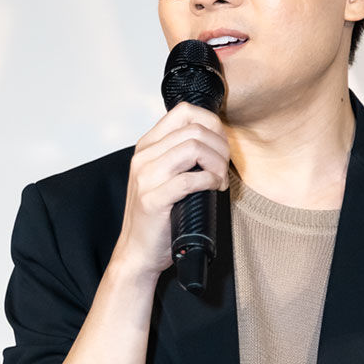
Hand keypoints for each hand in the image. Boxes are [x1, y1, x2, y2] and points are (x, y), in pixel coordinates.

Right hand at [112, 102, 229, 281]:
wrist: (138, 251)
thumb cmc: (157, 216)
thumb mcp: (165, 176)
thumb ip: (182, 155)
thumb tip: (218, 141)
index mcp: (147, 146)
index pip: (184, 111)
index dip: (212, 123)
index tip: (221, 145)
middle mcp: (144, 157)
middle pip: (195, 129)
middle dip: (221, 147)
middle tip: (225, 168)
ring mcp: (146, 177)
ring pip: (194, 148)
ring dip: (217, 163)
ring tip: (220, 180)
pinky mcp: (153, 199)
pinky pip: (190, 179)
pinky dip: (210, 181)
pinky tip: (214, 188)